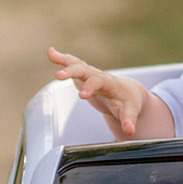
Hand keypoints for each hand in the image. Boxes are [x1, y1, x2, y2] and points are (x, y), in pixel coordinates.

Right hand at [47, 47, 175, 139]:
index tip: (82, 96)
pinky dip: (62, 60)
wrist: (128, 92)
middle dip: (72, 71)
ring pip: (77, 64)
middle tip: (58, 75)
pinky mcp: (83, 76)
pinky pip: (72, 66)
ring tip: (51, 54)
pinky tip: (51, 53)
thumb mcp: (131, 111)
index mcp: (110, 83)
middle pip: (84, 70)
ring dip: (64, 60)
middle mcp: (99, 75)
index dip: (90, 87)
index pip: (98, 82)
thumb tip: (129, 131)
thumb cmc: (129, 101)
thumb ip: (129, 120)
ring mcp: (90, 74)